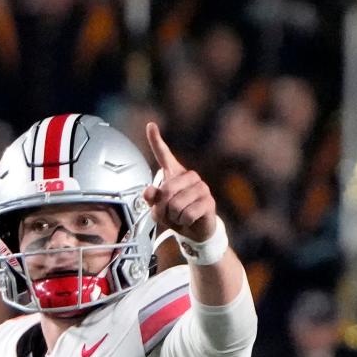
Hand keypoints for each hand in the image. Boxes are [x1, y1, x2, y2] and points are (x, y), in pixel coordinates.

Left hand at [142, 122, 217, 243]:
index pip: (164, 155)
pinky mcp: (209, 202)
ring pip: (176, 205)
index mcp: (174, 174)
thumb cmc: (176, 215)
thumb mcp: (159, 208)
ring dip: (173, 217)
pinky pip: (187, 214)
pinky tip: (189, 220)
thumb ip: (152, 199)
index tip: (150, 125)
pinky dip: (184, 222)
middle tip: (168, 214)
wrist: (195, 230)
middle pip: (166, 191)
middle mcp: (189, 176)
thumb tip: (148, 191)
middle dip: (162, 209)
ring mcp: (201, 187)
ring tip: (179, 217)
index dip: (156, 141)